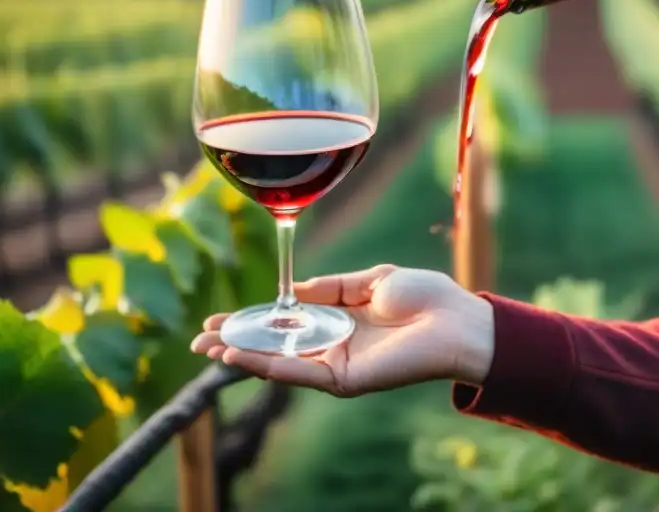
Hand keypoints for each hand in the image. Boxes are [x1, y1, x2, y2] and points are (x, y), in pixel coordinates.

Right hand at [190, 265, 495, 396]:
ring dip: (242, 355)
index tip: (223, 315)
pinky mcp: (344, 380)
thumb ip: (333, 286)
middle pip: (275, 345)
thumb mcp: (372, 280)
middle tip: (201, 336)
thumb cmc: (426, 296)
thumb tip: (296, 289)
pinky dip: (267, 365)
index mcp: (340, 320)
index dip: (255, 317)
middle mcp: (334, 345)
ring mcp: (336, 364)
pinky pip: (299, 373)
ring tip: (209, 346)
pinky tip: (240, 356)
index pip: (287, 321)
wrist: (457, 320)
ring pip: (280, 362)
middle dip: (237, 340)